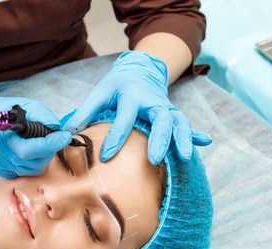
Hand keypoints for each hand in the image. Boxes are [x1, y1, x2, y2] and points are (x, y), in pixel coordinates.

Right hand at [0, 96, 71, 177]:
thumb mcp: (19, 105)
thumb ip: (40, 114)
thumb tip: (57, 126)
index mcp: (7, 140)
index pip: (37, 149)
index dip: (54, 143)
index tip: (65, 136)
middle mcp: (6, 158)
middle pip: (39, 162)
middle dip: (50, 149)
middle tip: (52, 138)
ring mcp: (4, 167)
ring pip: (34, 169)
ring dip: (42, 157)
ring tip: (39, 143)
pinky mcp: (4, 172)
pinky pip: (25, 172)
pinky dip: (32, 162)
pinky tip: (29, 151)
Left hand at [63, 51, 211, 164]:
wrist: (140, 68)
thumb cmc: (117, 85)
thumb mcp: (100, 92)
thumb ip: (84, 112)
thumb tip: (66, 133)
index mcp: (132, 96)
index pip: (124, 118)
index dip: (116, 137)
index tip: (108, 156)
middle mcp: (152, 102)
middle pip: (160, 120)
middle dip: (159, 139)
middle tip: (155, 159)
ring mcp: (165, 108)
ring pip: (178, 123)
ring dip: (182, 139)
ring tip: (184, 156)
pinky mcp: (172, 114)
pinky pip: (186, 124)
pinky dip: (195, 134)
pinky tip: (205, 142)